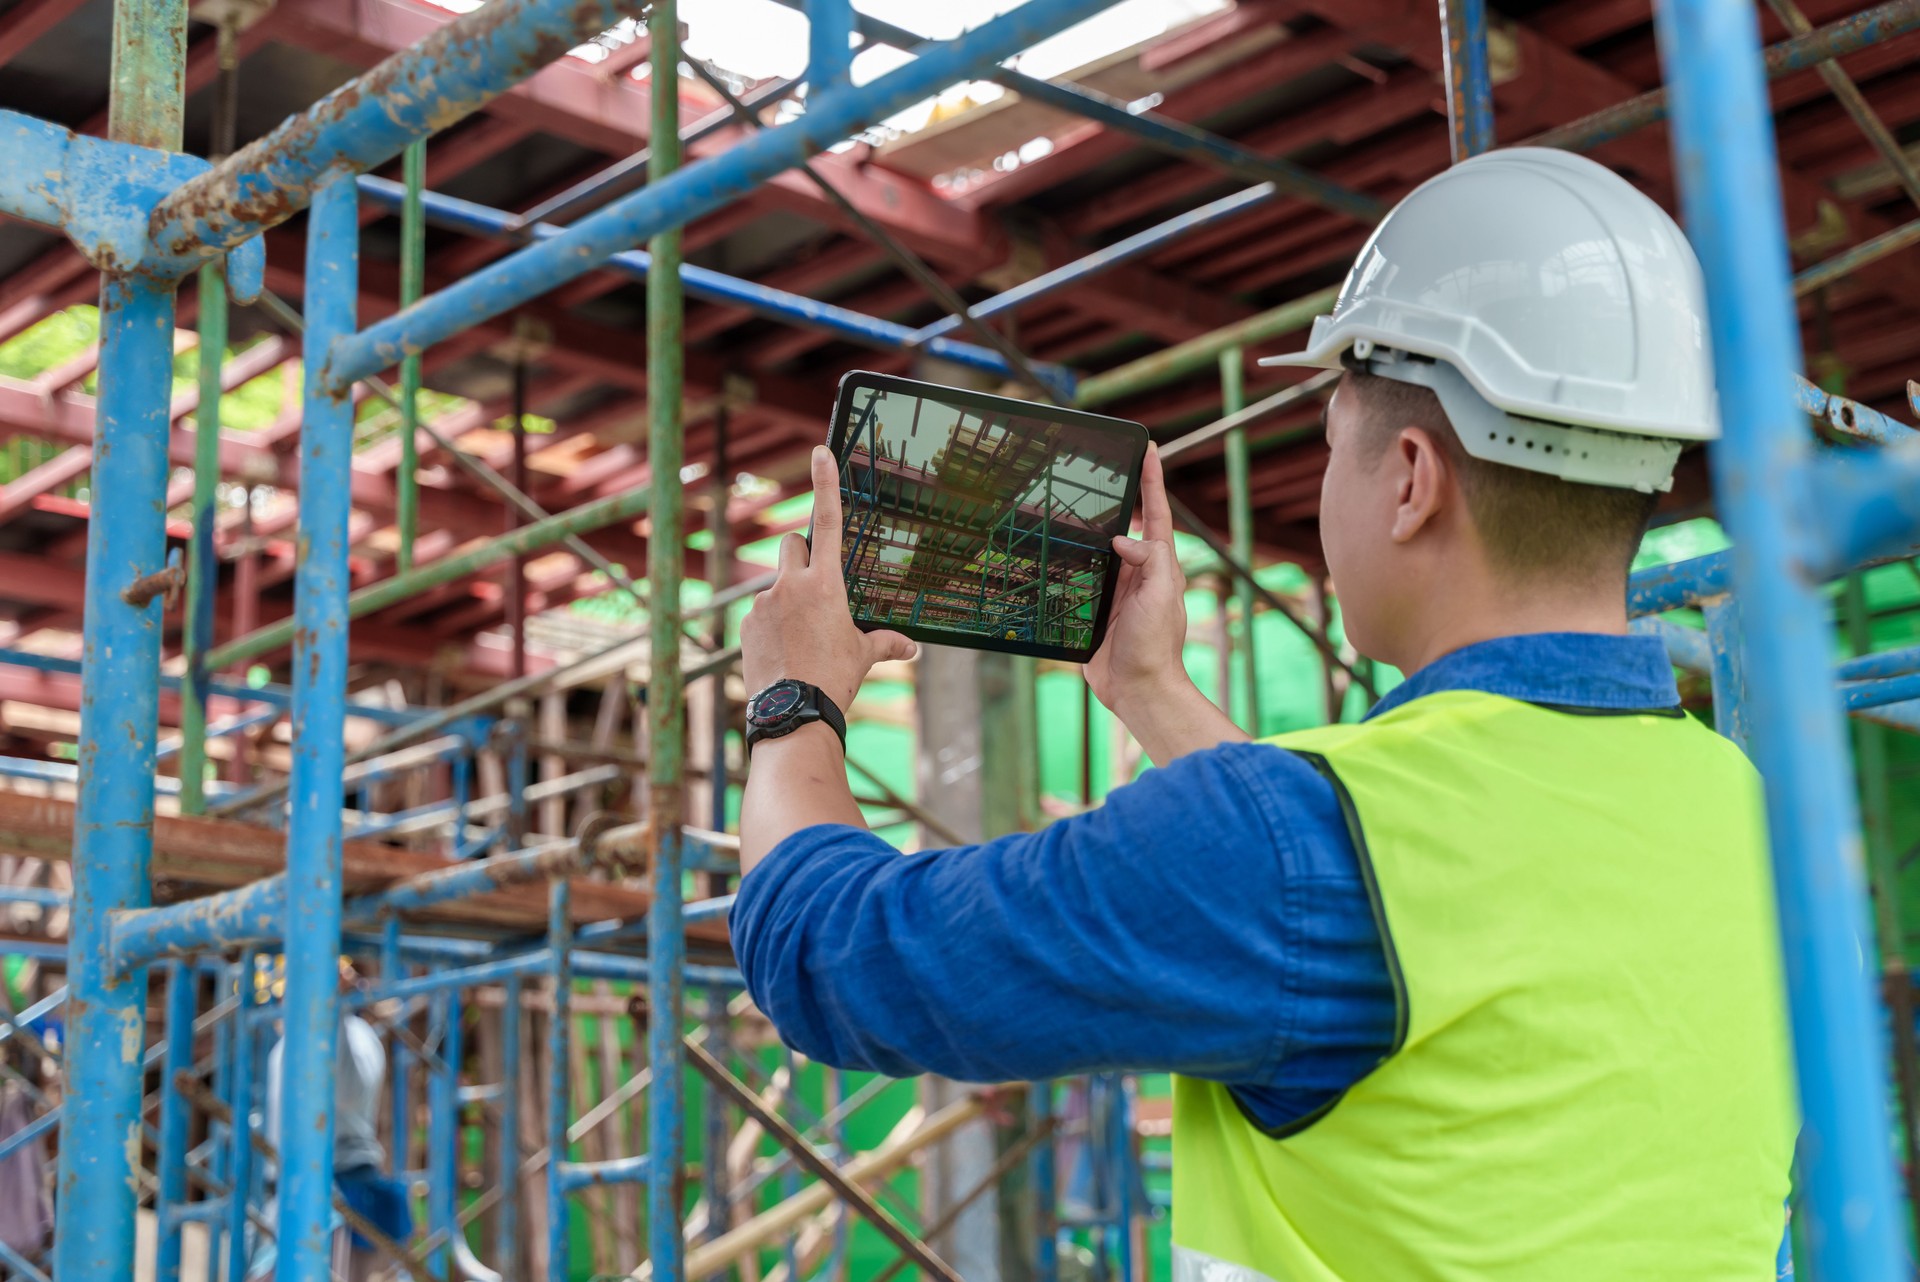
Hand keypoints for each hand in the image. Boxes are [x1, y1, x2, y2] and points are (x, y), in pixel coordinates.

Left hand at [741, 445, 917, 714]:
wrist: (794, 713)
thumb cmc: (834, 680)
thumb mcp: (863, 657)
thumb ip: (886, 643)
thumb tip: (913, 649)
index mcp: (825, 584)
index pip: (827, 521)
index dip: (824, 483)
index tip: (821, 450)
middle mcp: (790, 585)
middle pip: (791, 544)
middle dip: (802, 555)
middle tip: (815, 586)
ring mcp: (763, 604)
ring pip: (776, 585)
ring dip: (787, 600)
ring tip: (801, 640)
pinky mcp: (746, 625)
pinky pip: (761, 614)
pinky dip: (772, 626)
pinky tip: (784, 654)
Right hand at [1084, 445, 1247, 765]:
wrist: (1137, 689)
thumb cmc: (1155, 645)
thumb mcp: (1158, 595)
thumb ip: (1148, 561)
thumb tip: (1122, 538)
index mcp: (1158, 565)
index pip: (1155, 514)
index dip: (1152, 481)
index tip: (1148, 448)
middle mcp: (1138, 574)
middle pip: (1126, 526)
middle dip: (1119, 497)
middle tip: (1106, 468)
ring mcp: (1116, 592)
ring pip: (1099, 551)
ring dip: (1088, 529)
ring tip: (1071, 502)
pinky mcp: (1096, 610)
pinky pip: (1081, 580)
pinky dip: (1069, 563)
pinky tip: (1054, 551)